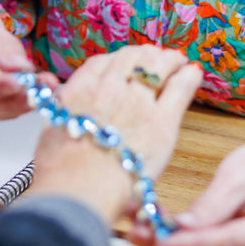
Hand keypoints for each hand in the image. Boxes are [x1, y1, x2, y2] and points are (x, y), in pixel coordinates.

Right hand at [27, 46, 201, 223]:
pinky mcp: (162, 120)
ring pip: (158, 66)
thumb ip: (62, 116)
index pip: (102, 62)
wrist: (79, 190)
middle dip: (146, 55)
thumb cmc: (61, 172)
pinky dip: (189, 76)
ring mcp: (138, 102)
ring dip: (169, 59)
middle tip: (156, 57)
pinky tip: (194, 73)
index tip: (126, 62)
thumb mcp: (50, 134)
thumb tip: (64, 112)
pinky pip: (180, 87)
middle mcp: (110, 89)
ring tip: (178, 60)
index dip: (118, 59)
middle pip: (132, 58)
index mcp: (80, 90)